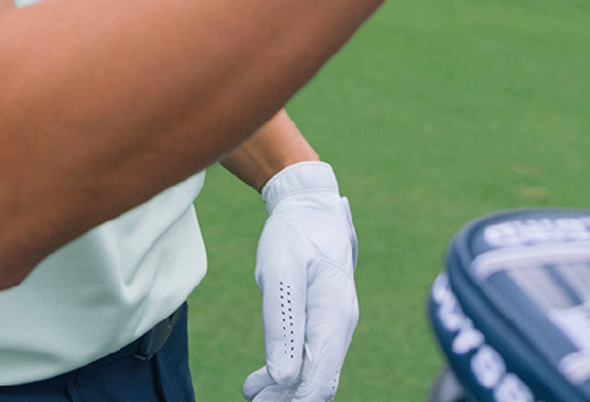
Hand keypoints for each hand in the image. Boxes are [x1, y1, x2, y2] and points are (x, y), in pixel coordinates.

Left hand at [243, 161, 357, 401]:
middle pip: (317, 381)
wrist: (308, 206)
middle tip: (251, 399)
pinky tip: (259, 378)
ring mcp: (333, 324)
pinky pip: (309, 355)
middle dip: (286, 398)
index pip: (319, 379)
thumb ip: (284, 325)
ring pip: (313, 371)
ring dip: (283, 388)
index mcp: (334, 316)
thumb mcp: (280, 273)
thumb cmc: (293, 235)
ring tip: (249, 390)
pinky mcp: (322, 320)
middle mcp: (340, 326)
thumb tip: (283, 378)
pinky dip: (286, 370)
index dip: (292, 399)